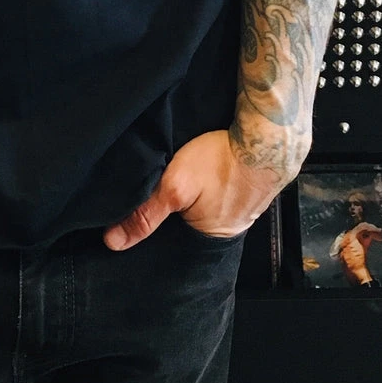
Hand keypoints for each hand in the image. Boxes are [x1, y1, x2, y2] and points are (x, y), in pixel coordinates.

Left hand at [104, 129, 288, 250]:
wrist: (268, 137)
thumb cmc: (222, 161)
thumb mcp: (175, 186)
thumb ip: (146, 214)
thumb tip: (113, 242)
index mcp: (211, 241)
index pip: (174, 245)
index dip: (157, 232)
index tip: (139, 218)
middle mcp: (229, 230)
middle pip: (188, 228)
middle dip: (173, 215)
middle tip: (158, 195)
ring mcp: (241, 209)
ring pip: (204, 209)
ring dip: (191, 198)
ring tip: (178, 182)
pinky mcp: (246, 188)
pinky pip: (220, 194)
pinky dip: (209, 186)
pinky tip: (202, 173)